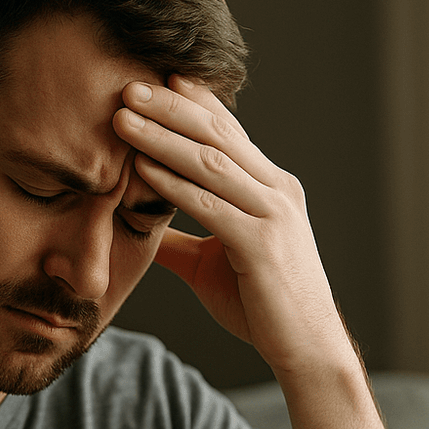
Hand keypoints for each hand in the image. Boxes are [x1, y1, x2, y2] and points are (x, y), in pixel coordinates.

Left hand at [113, 76, 354, 375]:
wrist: (306, 349)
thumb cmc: (263, 307)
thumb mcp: (214, 264)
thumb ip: (181, 241)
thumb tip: (146, 230)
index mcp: (270, 187)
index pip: (228, 131)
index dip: (192, 102)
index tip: (156, 78)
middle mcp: (276, 190)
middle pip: (217, 134)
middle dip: (170, 107)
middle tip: (129, 84)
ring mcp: (273, 215)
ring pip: (210, 162)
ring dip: (162, 136)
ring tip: (123, 117)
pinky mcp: (261, 245)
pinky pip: (209, 205)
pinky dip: (172, 183)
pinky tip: (141, 168)